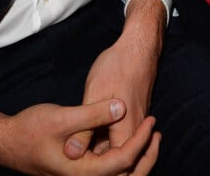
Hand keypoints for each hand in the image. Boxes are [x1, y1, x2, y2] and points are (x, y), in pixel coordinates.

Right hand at [0, 94, 158, 174]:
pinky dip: (121, 154)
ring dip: (135, 156)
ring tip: (148, 135)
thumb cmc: (30, 129)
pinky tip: (123, 134)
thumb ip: (93, 114)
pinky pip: (106, 166)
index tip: (152, 121)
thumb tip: (121, 108)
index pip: (123, 162)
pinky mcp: (78, 167)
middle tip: (157, 134)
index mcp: (82, 171)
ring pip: (116, 173)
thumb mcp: (62, 117)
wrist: (6, 140)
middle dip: (145, 157)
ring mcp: (80, 174)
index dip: (141, 142)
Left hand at [65, 0, 164, 166]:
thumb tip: (71, 153)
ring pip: (120, 147)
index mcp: (125, 131)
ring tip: (79, 144)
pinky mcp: (134, 114)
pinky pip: (122, 135)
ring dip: (102, 149)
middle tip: (75, 151)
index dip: (94, 168)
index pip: (114, 166)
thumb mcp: (94, 94)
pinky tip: (92, 131)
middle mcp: (134, 130)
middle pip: (119, 160)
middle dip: (99, 162)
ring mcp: (136, 122)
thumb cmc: (117, 66)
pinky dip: (108, 138)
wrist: (138, 46)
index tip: (74, 162)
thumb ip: (84, 126)